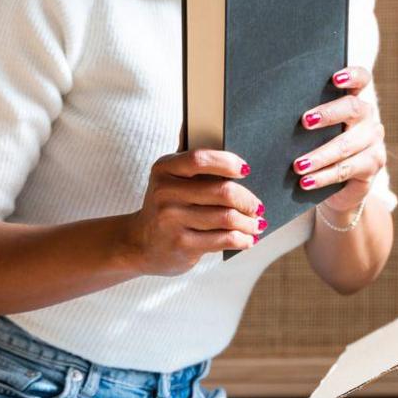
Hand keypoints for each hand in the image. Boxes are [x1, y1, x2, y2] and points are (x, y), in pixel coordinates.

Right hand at [114, 148, 264, 274]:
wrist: (139, 244)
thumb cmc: (167, 206)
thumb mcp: (170, 180)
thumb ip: (194, 165)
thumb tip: (232, 152)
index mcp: (164, 169)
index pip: (199, 159)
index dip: (228, 162)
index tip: (246, 170)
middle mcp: (165, 193)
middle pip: (221, 192)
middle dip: (247, 200)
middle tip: (258, 206)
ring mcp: (172, 220)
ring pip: (227, 218)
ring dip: (249, 222)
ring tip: (256, 224)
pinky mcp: (181, 244)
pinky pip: (223, 239)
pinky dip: (242, 239)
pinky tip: (248, 239)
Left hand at [294, 65, 386, 215]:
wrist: (336, 188)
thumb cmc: (318, 150)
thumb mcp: (314, 133)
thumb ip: (307, 118)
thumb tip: (274, 110)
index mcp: (354, 102)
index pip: (362, 79)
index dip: (352, 76)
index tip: (335, 78)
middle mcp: (368, 118)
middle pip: (353, 108)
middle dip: (328, 113)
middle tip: (305, 121)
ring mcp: (374, 142)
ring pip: (346, 145)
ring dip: (320, 156)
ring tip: (298, 165)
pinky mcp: (373, 165)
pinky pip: (346, 169)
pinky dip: (323, 176)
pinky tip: (306, 182)